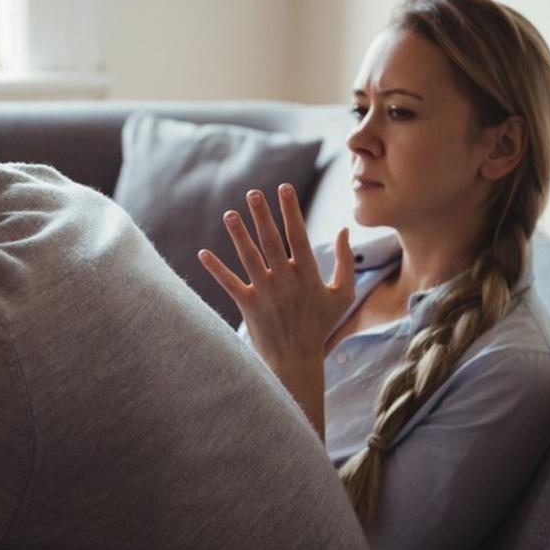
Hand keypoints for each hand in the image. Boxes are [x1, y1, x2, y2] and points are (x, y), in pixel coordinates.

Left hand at [198, 184, 354, 436]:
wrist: (296, 361)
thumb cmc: (319, 326)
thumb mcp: (342, 295)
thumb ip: (346, 262)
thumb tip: (344, 229)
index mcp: (308, 275)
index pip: (298, 236)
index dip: (291, 211)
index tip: (284, 189)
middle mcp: (286, 281)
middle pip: (271, 242)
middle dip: (262, 216)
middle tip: (253, 193)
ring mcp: (265, 293)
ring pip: (249, 258)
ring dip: (238, 235)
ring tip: (229, 214)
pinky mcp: (248, 306)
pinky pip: (229, 284)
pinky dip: (216, 270)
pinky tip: (203, 253)